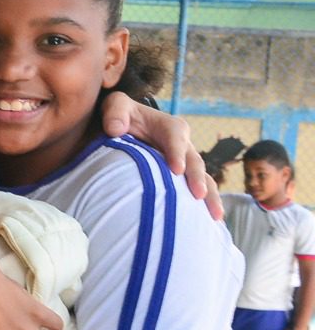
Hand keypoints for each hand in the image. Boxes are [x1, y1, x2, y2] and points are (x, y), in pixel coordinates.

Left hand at [102, 94, 221, 219]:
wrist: (121, 130)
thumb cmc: (119, 116)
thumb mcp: (115, 105)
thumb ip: (115, 112)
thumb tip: (115, 129)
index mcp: (169, 126)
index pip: (175, 137)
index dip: (177, 153)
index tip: (176, 170)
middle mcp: (183, 145)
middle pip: (194, 161)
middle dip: (197, 178)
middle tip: (199, 195)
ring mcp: (186, 163)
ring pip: (202, 178)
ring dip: (210, 196)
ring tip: (214, 215)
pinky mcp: (183, 179)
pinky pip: (197, 191)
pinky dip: (204, 206)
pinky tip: (209, 223)